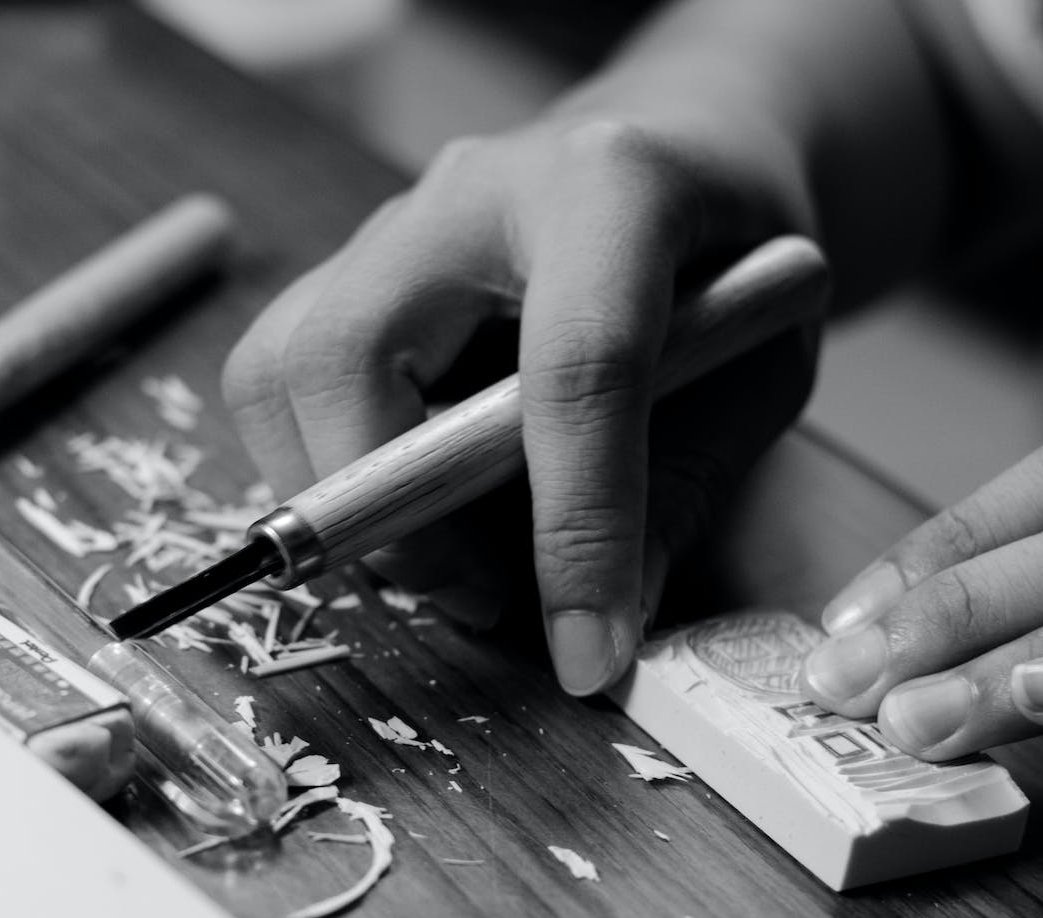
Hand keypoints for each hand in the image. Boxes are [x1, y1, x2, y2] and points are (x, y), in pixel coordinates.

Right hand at [223, 107, 814, 694]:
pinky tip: (417, 503)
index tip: (585, 651)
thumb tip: (602, 628)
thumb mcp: (764, 366)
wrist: (682, 141)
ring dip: (337, 502)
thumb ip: (688, 484)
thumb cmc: (732, 252)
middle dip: (388, 515)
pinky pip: (278, 384)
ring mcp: (389, 226)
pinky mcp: (347, 272)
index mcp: (609, 188)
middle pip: (349, 353)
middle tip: (478, 596)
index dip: (576, 525)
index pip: (574, 367)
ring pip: (278, 370)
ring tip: (448, 559)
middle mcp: (469, 192)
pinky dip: (327, 474)